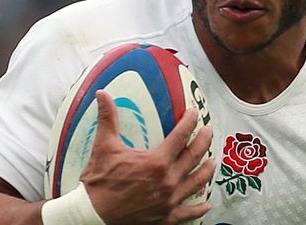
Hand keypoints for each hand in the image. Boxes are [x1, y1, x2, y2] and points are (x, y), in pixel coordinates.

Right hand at [79, 90, 215, 224]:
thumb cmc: (99, 182)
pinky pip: (188, 213)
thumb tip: (102, 94)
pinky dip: (199, 208)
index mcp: (156, 162)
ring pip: (196, 182)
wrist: (94, 216)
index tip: (194, 113)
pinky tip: (206, 203)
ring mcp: (169, 200)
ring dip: (206, 171)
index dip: (190, 122)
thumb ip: (107, 118)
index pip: (181, 136)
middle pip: (194, 157)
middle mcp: (168, 181)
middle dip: (204, 141)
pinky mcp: (165, 217)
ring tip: (211, 162)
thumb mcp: (104, 146)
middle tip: (208, 131)